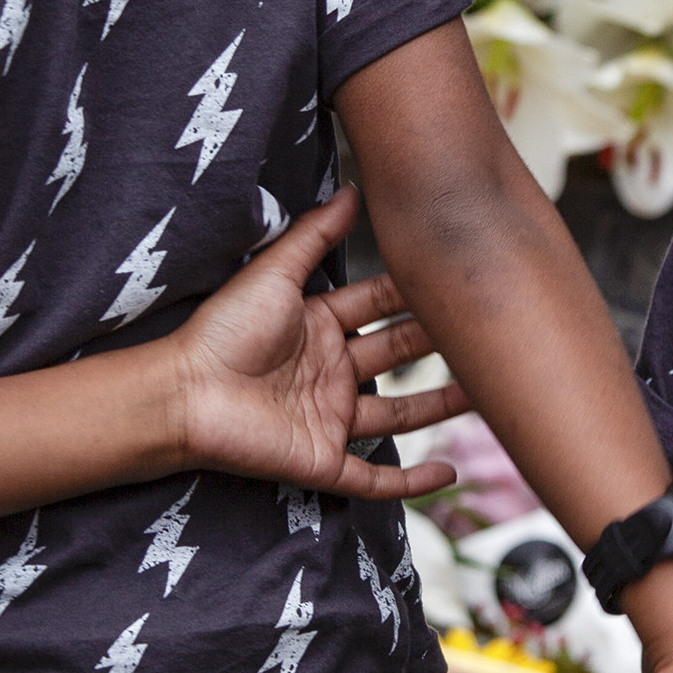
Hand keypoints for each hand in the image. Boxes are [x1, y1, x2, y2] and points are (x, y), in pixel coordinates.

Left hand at [170, 187, 468, 501]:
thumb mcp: (275, 274)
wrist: (184, 394)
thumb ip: (315, 235)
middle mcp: (330, 373)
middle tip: (488, 328)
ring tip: (487, 392)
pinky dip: (413, 482)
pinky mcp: (323, 462)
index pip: (379, 307)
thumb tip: (353, 190)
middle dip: (438, 343)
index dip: (415, 295)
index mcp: (319, 328)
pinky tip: (450, 472)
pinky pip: (376, 478)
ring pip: (399, 416)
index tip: (457, 277)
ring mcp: (329, 419)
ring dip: (441, 406)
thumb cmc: (222, 332)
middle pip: (397, 356)